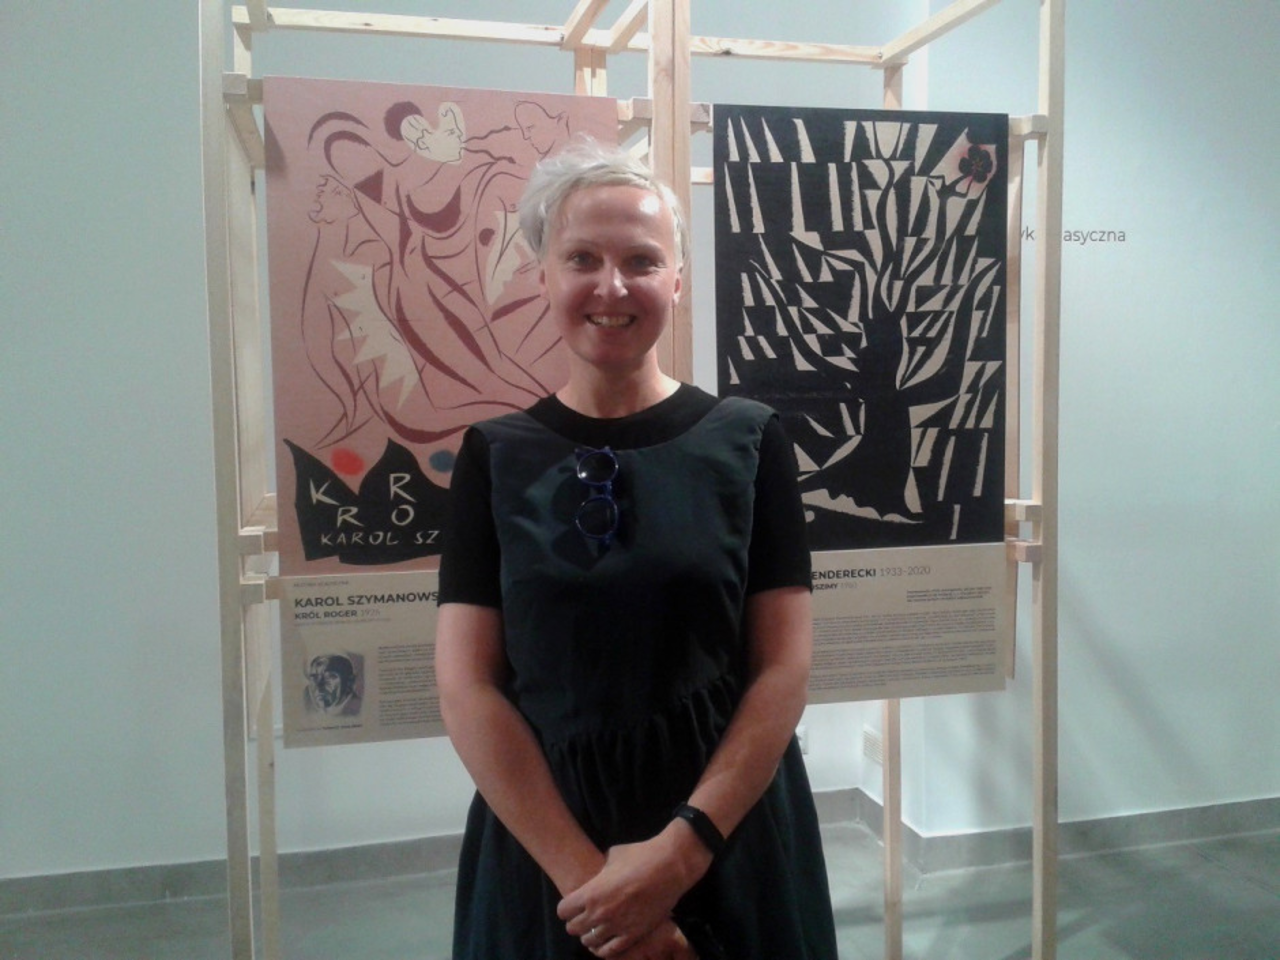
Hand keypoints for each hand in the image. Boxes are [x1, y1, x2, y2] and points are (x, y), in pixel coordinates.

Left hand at [558, 828, 709, 956]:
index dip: (567, 907)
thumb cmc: (640, 855)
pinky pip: (610, 952)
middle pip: (573, 928)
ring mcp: (616, 926)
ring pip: (589, 942)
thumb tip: (598, 875)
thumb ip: (600, 871)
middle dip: (576, 922)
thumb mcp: (612, 857)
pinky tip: (606, 942)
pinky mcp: (633, 935)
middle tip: (585, 916)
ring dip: (590, 935)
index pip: (563, 911)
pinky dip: (604, 948)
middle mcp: (599, 913)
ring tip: (597, 928)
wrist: (669, 866)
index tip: (573, 904)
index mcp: (591, 892)